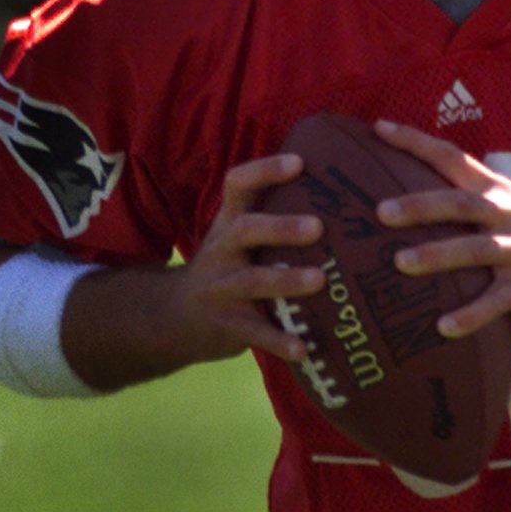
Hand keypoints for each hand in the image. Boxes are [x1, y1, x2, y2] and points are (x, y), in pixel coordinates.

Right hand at [153, 152, 320, 367]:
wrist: (175, 317)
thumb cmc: (226, 269)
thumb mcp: (234, 238)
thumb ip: (269, 218)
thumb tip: (335, 192)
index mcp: (228, 224)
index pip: (238, 184)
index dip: (265, 171)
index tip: (300, 162)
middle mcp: (221, 250)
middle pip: (246, 230)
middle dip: (281, 227)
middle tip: (319, 226)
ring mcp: (220, 288)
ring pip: (252, 281)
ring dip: (286, 280)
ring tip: (321, 280)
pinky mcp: (225, 325)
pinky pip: (254, 333)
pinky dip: (279, 341)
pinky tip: (304, 349)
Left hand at [369, 118, 510, 339]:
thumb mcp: (500, 210)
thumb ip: (460, 199)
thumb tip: (393, 194)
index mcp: (496, 189)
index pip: (453, 157)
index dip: (417, 142)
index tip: (379, 129)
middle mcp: (509, 212)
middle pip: (462, 203)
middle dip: (421, 206)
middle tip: (380, 212)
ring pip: (477, 249)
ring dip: (438, 256)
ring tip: (400, 263)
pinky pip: (497, 301)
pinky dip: (470, 314)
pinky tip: (442, 328)